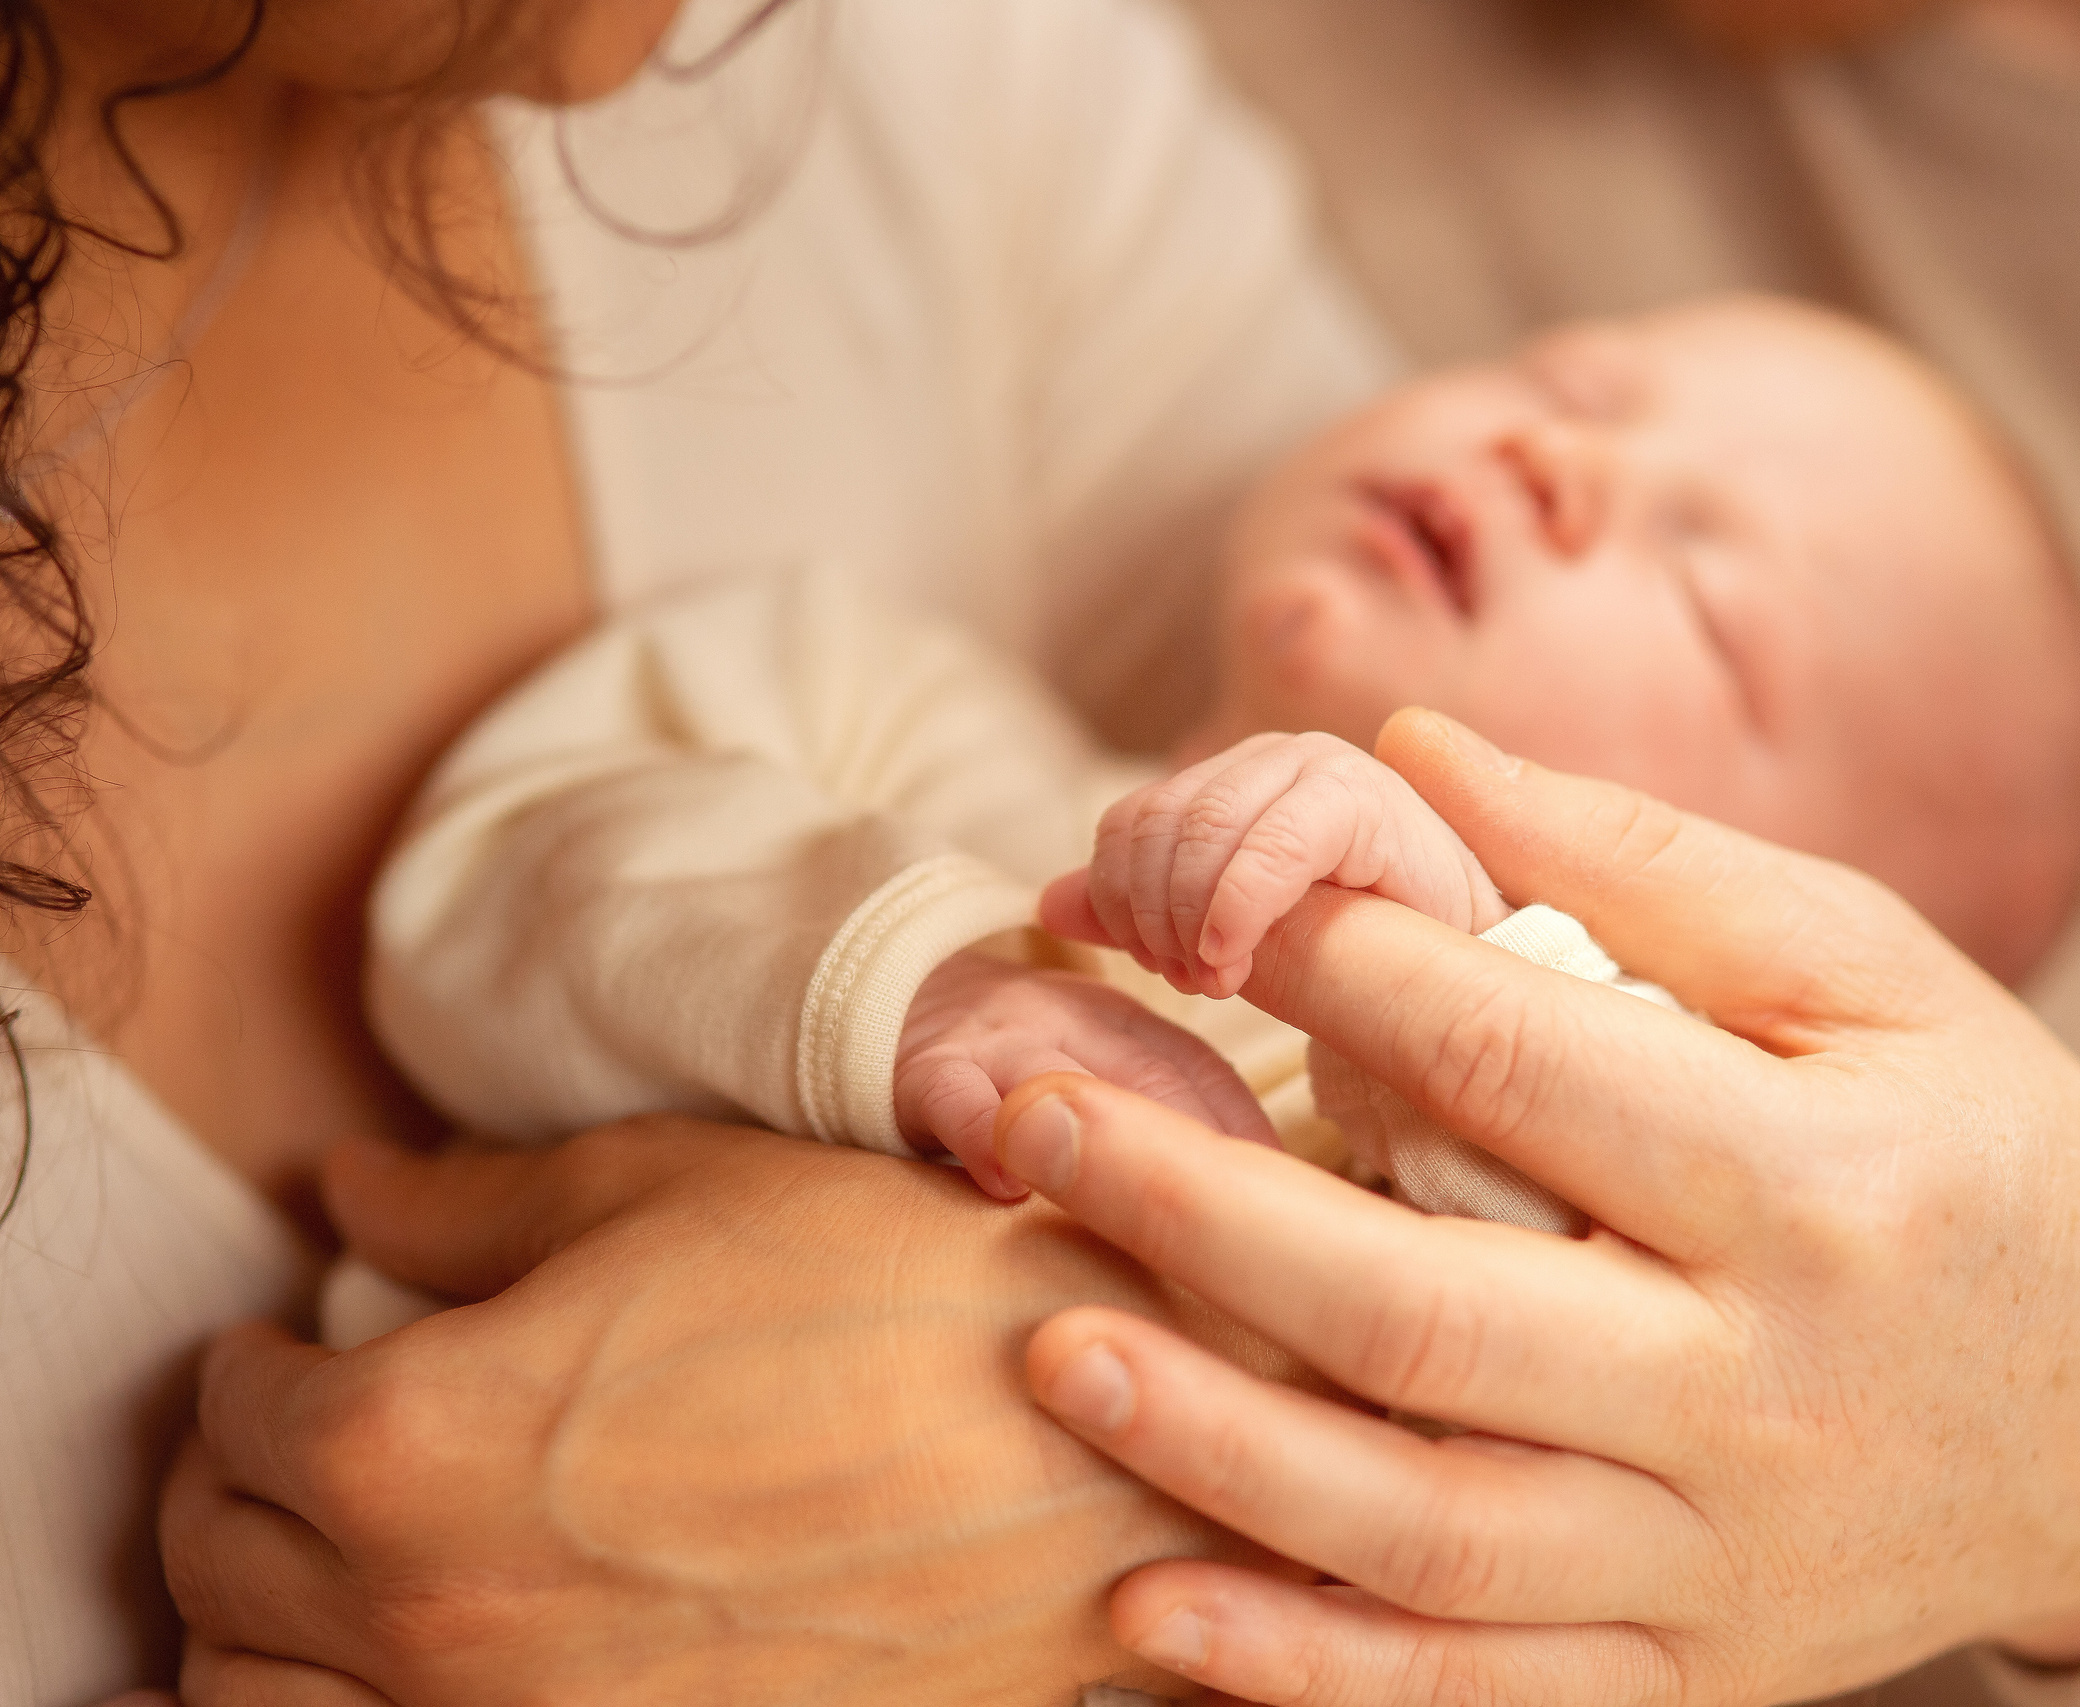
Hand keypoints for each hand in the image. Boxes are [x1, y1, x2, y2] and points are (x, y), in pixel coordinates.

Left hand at [160, 1119, 1307, 1705]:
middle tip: (288, 1432)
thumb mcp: (674, 1188)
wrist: (1095, 1457)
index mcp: (422, 1438)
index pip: (238, 1413)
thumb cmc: (895, 1292)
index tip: (287, 1337)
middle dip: (231, 1483)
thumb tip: (349, 1190)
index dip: (250, 1357)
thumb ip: (471, 1198)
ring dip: (255, 1626)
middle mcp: (435, 1619)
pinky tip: (416, 1656)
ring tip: (327, 1559)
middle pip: (219, 1566)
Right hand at [898, 949, 1276, 1197]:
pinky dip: (986, 1136)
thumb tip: (1276, 1197)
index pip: (1204, 1073)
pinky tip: (1010, 1189)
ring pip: (1060, 1083)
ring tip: (1144, 1212)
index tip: (1291, 1197)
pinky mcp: (930, 1069)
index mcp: (1130, 1025)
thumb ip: (1174, 1112)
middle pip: (1150, 1078)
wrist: (900, 997)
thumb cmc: (1028, 1064)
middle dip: (1201, 1147)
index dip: (1247, 1133)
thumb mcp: (1104, 1066)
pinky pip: (958, 1097)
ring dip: (1104, 1141)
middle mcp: (1075, 1023)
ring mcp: (1002, 1042)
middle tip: (1243, 1222)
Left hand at [992, 709, 2079, 1703]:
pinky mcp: (1699, 1677)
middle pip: (1429, 1317)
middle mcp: (1763, 1390)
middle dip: (1201, 1216)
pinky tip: (1151, 1603)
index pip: (1520, 1065)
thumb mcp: (1873, 973)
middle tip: (1031, 1119)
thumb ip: (1644, 866)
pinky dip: (1307, 1669)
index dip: (1334, 972)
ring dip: (1214, 1446)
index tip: (1206, 908)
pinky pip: (1478, 1698)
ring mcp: (1724, 1560)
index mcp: (1820, 1184)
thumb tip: (1411, 756)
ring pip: (1424, 1534)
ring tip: (1049, 1337)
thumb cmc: (1995, 1150)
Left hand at [1041, 731, 1509, 998]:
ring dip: (1188, 921)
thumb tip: (1048, 903)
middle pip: (1153, 826)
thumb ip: (1142, 916)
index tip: (1156, 969)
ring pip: (1195, 833)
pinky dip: (1234, 911)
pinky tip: (1232, 962)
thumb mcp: (1234, 943)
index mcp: (1235, 782)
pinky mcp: (1365, 799)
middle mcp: (1274, 759)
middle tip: (1189, 983)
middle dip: (1151, 917)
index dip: (1122, 901)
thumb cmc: (1367, 967)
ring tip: (1219, 981)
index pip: (1128, 824)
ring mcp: (1319, 769)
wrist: (1489, 976)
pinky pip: (1267, 847)